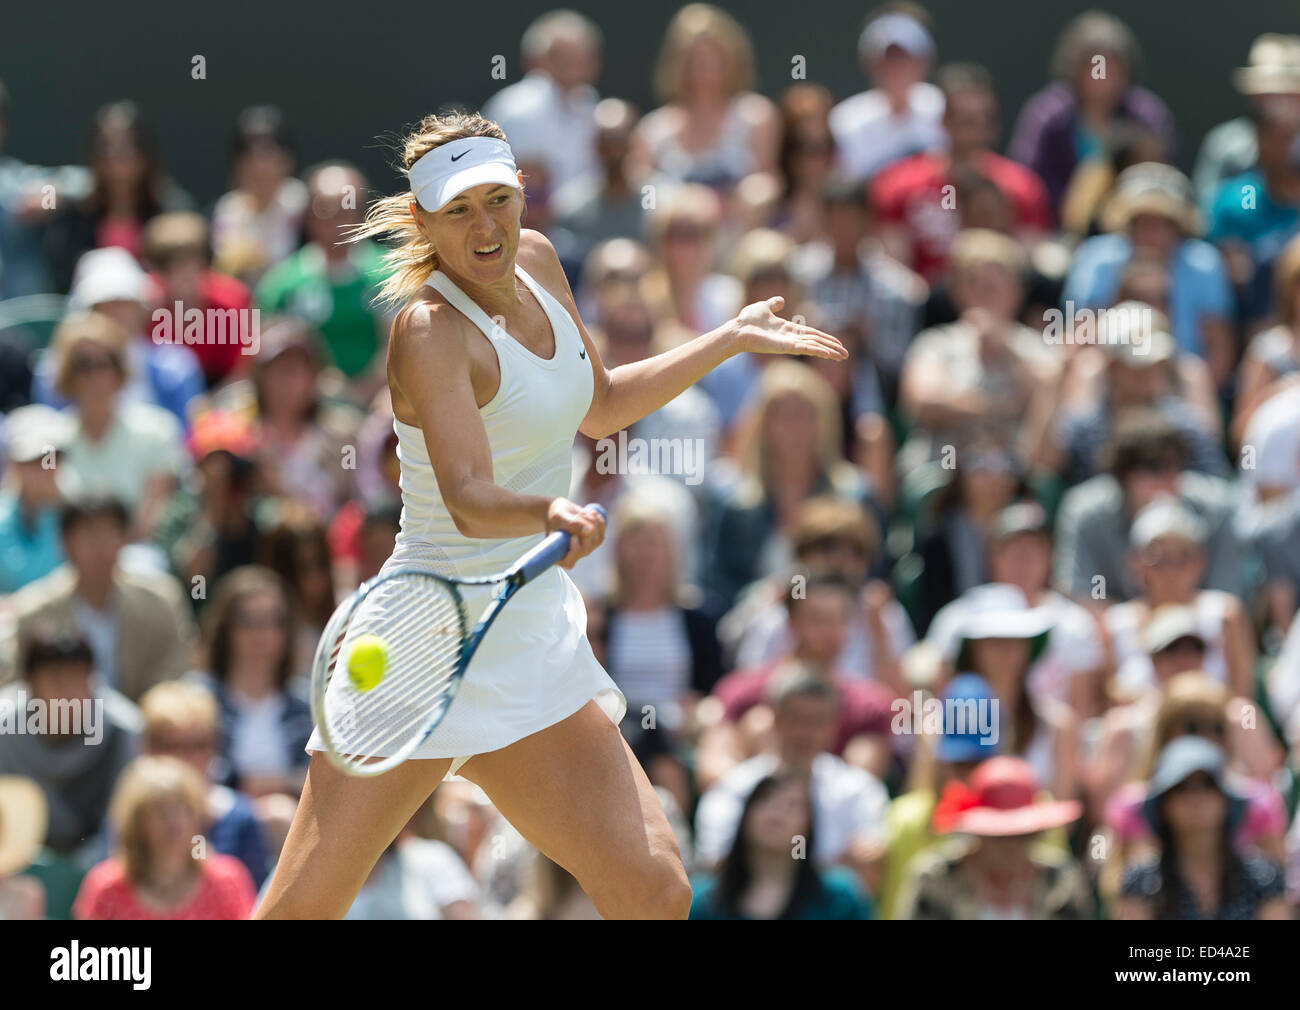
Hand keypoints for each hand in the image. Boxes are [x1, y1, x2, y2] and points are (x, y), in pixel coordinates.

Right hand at [545, 498, 605, 568]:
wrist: (562, 511)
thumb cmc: (556, 516)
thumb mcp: (560, 518)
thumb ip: (572, 524)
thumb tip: (589, 531)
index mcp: (558, 555)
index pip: (568, 562)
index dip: (574, 552)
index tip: (573, 537)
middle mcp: (573, 556)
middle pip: (585, 548)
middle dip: (584, 529)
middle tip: (578, 515)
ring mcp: (585, 550)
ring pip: (596, 540)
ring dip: (591, 523)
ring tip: (582, 513)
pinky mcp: (594, 542)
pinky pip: (601, 534)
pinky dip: (598, 522)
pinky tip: (591, 514)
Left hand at [732, 296, 847, 360]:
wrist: (737, 329)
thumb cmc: (747, 320)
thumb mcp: (764, 307)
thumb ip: (773, 304)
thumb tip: (780, 300)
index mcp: (788, 330)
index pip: (811, 334)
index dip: (825, 338)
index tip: (837, 343)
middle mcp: (791, 338)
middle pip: (816, 342)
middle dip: (831, 348)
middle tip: (846, 355)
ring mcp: (788, 344)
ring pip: (813, 347)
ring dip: (828, 352)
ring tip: (842, 356)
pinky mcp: (783, 347)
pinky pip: (803, 348)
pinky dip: (816, 350)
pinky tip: (828, 354)